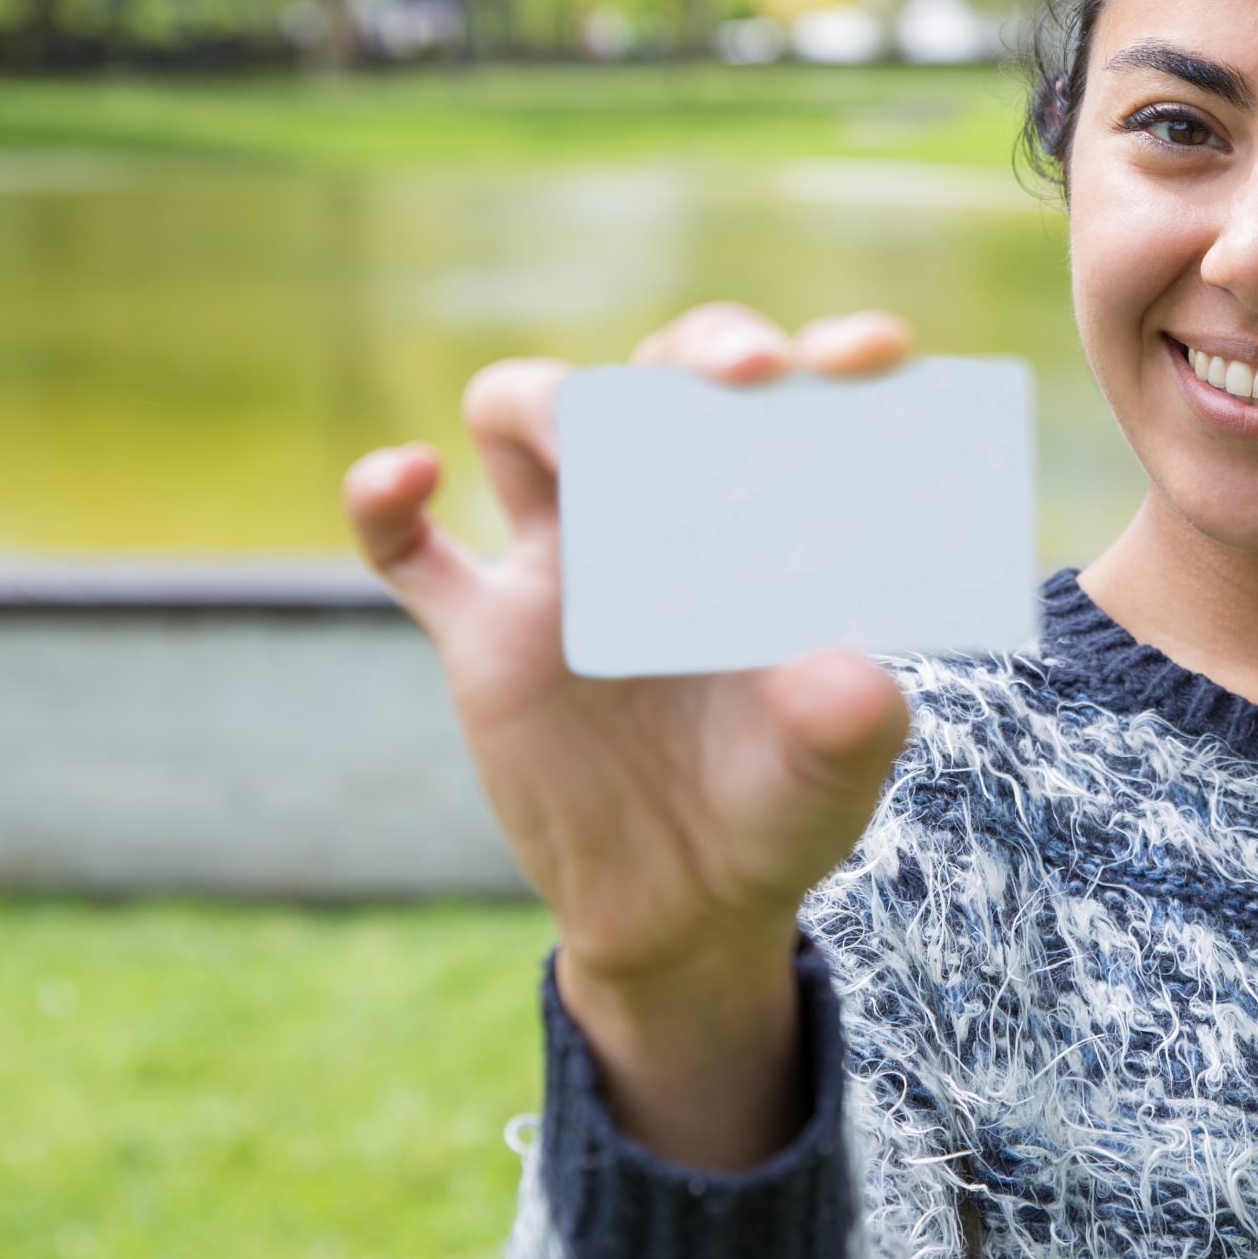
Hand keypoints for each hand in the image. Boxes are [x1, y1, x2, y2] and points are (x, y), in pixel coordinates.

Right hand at [340, 304, 919, 1012]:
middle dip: (701, 350)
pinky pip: (402, 547)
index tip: (874, 353)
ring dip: (553, 400)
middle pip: (659, 371)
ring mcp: (565, 562)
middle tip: (752, 376)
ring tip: (591, 435)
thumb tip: (846, 678)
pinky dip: (383, 502)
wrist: (685, 909)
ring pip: (523, 415)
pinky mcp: (482, 633)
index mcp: (765, 519)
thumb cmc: (780, 806)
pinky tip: (406, 477)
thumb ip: (850, 722)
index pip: (795, 400)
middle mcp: (665, 510)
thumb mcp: (835, 773)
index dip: (827, 355)